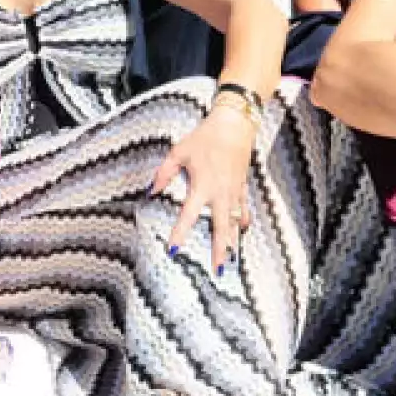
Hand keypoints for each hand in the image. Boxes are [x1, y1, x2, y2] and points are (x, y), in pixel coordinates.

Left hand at [151, 96, 255, 272]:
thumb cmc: (205, 137)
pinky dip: (242, 222)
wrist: (235, 125)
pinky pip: (244, 210)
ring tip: (231, 260)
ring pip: (235, 223)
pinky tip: (240, 231)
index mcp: (203, 186)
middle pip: (221, 229)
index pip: (188, 216)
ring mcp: (234, 192)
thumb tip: (151, 190)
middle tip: (218, 270)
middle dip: (220, 251)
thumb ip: (164, 173)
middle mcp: (221, 193)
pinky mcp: (243, 187)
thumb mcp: (179, 151)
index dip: (180, 234)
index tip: (173, 251)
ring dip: (233, 241)